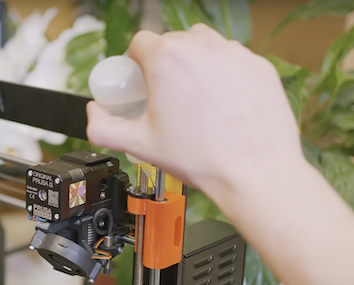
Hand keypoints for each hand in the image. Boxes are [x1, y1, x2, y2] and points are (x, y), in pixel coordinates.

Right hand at [86, 25, 303, 205]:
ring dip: (196, 68)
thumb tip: (94, 115)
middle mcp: (202, 47)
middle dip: (166, 66)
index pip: (141, 42)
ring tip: (196, 103)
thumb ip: (104, 127)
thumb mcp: (139, 145)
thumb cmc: (201, 158)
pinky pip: (233, 62)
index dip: (136, 62)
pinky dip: (224, 78)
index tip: (141, 81)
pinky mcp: (259, 66)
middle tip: (167, 98)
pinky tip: (222, 107)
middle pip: (173, 43)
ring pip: (205, 49)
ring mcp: (235, 54)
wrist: (255, 172)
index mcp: (167, 59)